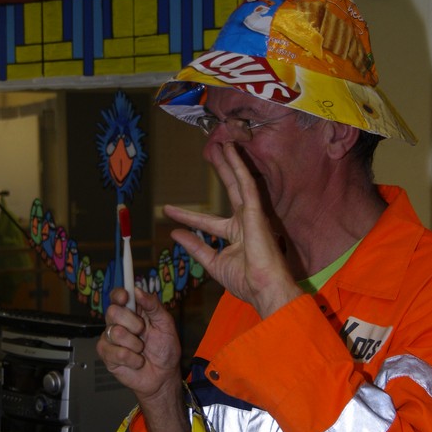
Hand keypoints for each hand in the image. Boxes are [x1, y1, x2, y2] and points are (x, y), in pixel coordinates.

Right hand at [96, 286, 181, 402]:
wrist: (164, 375)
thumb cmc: (165, 350)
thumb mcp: (165, 324)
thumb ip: (153, 306)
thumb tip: (138, 290)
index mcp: (133, 311)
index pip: (117, 296)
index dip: (119, 294)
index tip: (126, 297)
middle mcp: (119, 322)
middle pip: (113, 312)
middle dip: (133, 323)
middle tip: (143, 332)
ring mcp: (111, 338)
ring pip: (115, 332)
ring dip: (135, 344)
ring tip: (141, 350)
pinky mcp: (107, 355)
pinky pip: (116, 352)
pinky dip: (132, 359)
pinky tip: (136, 361)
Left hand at [164, 142, 300, 317]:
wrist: (263, 288)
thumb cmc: (245, 281)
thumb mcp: (213, 263)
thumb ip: (196, 247)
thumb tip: (175, 234)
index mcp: (236, 236)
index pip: (207, 222)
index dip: (187, 215)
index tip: (168, 210)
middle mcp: (244, 222)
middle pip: (229, 191)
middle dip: (221, 172)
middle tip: (210, 152)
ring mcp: (252, 215)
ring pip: (239, 182)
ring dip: (230, 162)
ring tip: (221, 143)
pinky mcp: (257, 211)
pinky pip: (246, 184)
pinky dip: (239, 166)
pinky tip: (232, 151)